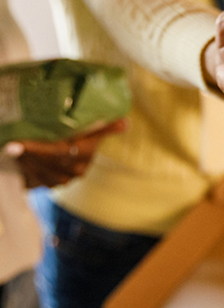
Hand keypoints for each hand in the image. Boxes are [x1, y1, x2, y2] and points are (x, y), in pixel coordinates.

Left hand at [4, 119, 127, 187]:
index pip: (58, 153)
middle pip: (47, 163)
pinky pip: (36, 180)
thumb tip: (126, 122)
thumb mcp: (93, 131)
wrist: (76, 158)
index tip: (14, 145)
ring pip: (40, 173)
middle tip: (11, 144)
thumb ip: (107, 127)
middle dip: (28, 154)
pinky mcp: (53, 185)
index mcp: (84, 154)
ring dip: (26, 162)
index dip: (36, 149)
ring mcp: (64, 180)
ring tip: (15, 150)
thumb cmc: (85, 139)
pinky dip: (27, 170)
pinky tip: (21, 160)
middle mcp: (76, 170)